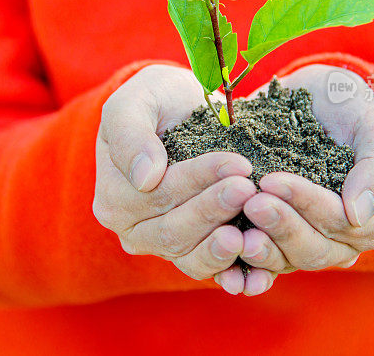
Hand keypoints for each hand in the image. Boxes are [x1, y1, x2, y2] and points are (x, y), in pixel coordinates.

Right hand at [94, 65, 257, 293]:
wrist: (186, 110)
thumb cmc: (157, 100)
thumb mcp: (136, 101)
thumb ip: (131, 134)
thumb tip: (144, 177)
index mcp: (113, 199)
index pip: (157, 195)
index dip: (197, 181)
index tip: (236, 163)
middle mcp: (134, 231)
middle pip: (174, 230)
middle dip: (214, 209)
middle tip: (250, 188)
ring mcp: (165, 247)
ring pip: (192, 257)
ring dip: (224, 245)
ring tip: (254, 228)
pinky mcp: (196, 253)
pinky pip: (212, 271)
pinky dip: (235, 274)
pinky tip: (259, 273)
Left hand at [239, 64, 373, 290]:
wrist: (303, 95)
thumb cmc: (345, 104)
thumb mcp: (372, 123)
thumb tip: (359, 215)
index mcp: (372, 219)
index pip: (341, 222)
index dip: (308, 204)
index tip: (273, 180)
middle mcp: (341, 240)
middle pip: (313, 249)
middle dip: (281, 226)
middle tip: (251, 202)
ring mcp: (305, 243)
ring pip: (286, 260)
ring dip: (262, 249)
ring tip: (236, 232)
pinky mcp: (272, 240)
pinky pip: (260, 264)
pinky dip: (243, 265)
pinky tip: (225, 258)